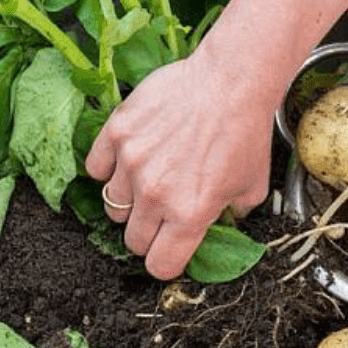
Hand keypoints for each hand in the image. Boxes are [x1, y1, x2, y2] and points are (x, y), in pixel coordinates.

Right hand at [85, 54, 273, 279]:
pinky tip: (129, 160)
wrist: (231, 81)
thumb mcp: (252, 187)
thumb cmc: (244, 131)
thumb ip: (232, 217)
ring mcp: (132, 163)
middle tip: (162, 213)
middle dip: (148, 233)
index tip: (169, 250)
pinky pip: (95, 169)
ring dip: (129, 201)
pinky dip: (108, 169)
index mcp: (190, 214)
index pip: (159, 266)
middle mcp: (156, 194)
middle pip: (133, 240)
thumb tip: (221, 228)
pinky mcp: (117, 133)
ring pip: (113, 206)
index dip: (165, 261)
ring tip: (149, 180)